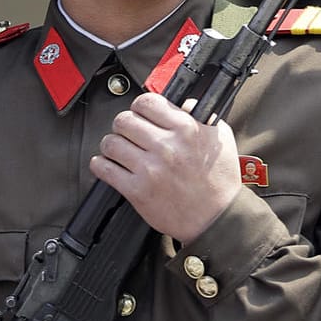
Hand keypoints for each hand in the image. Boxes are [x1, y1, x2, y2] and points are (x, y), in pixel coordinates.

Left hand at [90, 92, 242, 241]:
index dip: (139, 107)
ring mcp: (150, 169)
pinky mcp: (137, 191)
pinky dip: (101, 165)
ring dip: (112, 146)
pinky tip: (110, 166)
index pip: (146, 102)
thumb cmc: (219, 180)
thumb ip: (197, 115)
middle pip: (123, 120)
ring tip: (119, 151)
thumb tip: (179, 101)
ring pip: (110, 143)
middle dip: (123, 126)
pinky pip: (104, 168)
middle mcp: (167, 146)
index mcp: (186, 128)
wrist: (217, 218)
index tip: (140, 115)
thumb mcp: (219, 137)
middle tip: (128, 134)